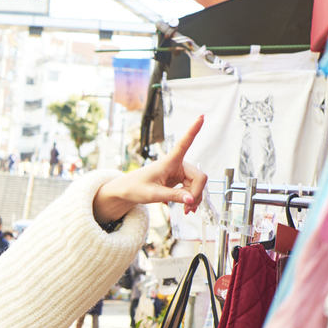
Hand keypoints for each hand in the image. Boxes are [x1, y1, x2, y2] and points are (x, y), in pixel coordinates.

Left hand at [93, 116, 207, 223]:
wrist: (127, 191)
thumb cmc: (135, 188)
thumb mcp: (152, 194)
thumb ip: (173, 197)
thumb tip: (191, 201)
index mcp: (169, 161)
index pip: (184, 143)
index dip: (193, 130)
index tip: (201, 116)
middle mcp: (177, 164)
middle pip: (199, 177)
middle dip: (196, 193)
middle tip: (188, 208)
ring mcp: (180, 172)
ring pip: (198, 185)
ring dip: (194, 199)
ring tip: (186, 211)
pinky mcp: (180, 180)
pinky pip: (193, 190)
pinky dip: (191, 200)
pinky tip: (187, 208)